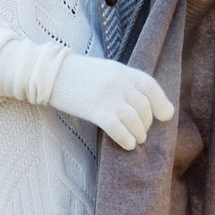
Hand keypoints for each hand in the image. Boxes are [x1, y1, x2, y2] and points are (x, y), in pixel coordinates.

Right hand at [45, 54, 175, 149]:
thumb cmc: (75, 75)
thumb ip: (121, 82)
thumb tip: (138, 101)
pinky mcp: (96, 110)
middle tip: (142, 132)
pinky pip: (119, 128)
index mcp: (122, 70)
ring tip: (137, 140)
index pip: (150, 86)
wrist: (49, 73)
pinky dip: (126, 139)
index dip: (161, 102)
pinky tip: (127, 144)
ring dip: (139, 133)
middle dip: (147, 122)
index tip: (165, 115)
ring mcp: (109, 96)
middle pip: (144, 106)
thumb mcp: (104, 70)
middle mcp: (119, 82)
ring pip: (135, 119)